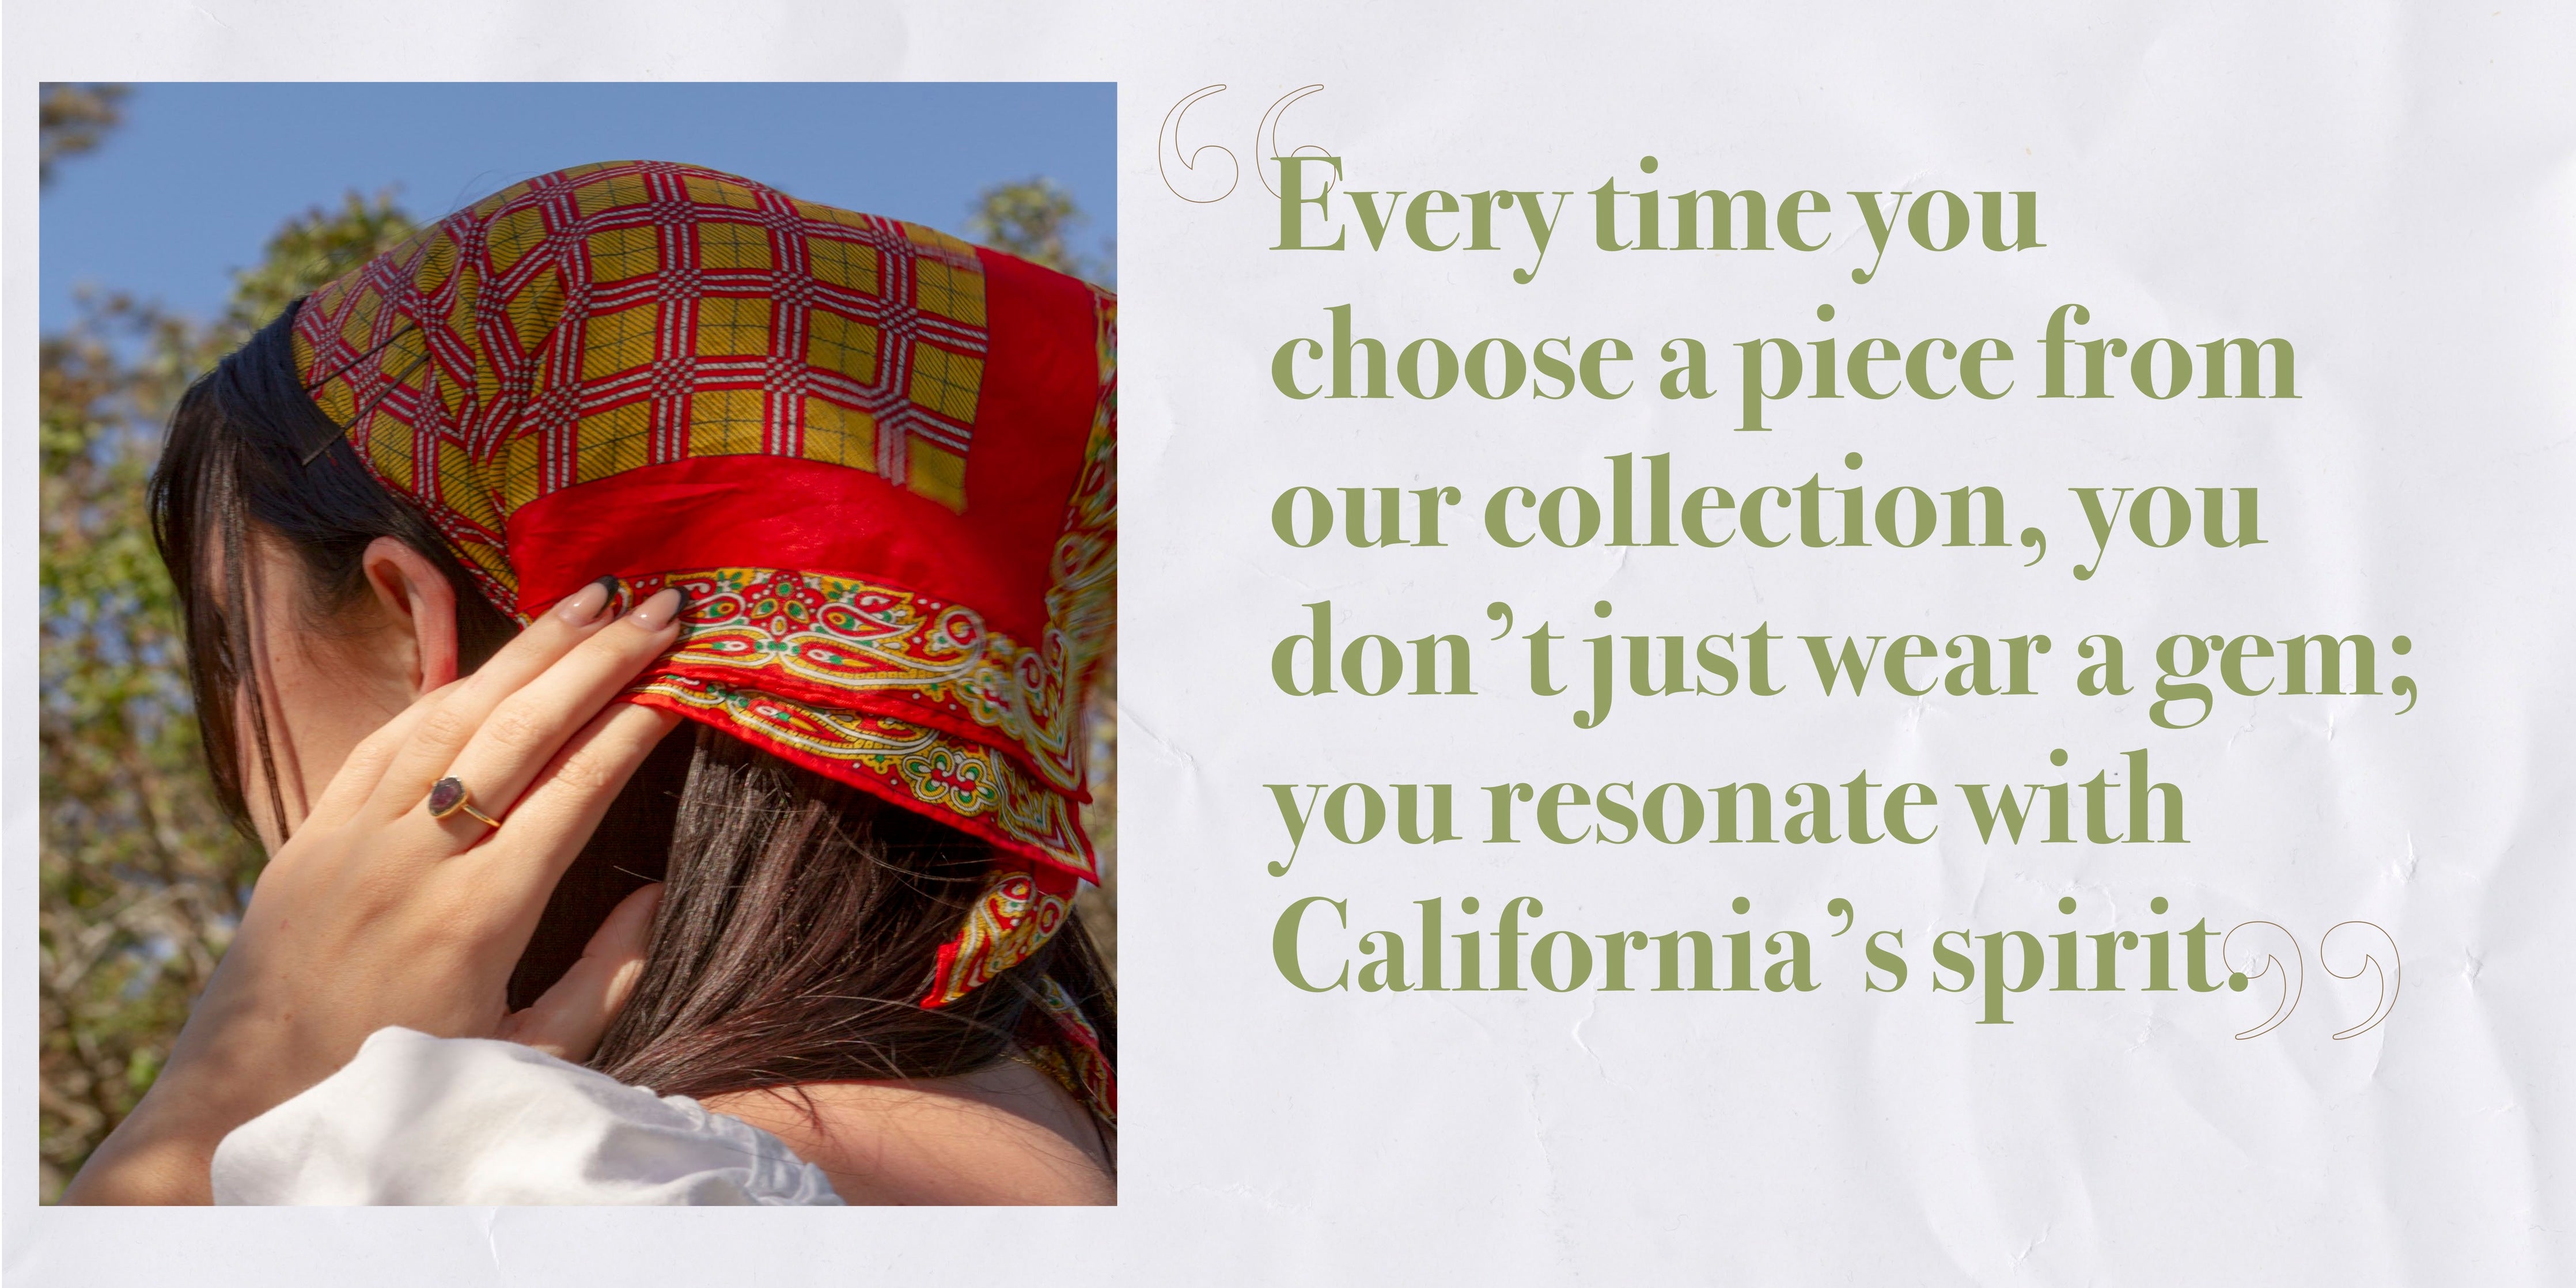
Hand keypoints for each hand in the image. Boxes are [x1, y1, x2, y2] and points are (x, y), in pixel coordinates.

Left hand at [64, 582, 688, 1203]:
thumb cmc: (405, 1088)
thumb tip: (659, 893)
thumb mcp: (529, 1060)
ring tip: (590, 600)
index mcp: (481, 917)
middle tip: (661, 605)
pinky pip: (386, 738)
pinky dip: (447, 689)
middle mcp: (416, 859)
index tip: (685, 675)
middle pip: (524, 729)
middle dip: (600, 658)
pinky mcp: (309, 831)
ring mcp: (354, 836)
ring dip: (528, 649)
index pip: (577, 787)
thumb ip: (607, 978)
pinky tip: (493, 660)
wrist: (247, 1107)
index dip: (636, 723)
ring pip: (454, 713)